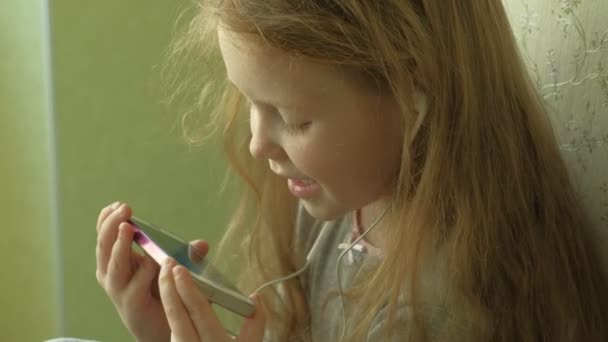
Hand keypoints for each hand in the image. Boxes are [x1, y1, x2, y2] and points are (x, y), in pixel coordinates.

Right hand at [95, 202, 208, 341]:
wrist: (166, 330)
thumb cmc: (166, 295)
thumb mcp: (175, 269)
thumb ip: (186, 256)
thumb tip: (201, 244)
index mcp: (118, 261)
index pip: (105, 236)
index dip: (107, 220)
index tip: (117, 204)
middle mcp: (113, 275)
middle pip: (104, 246)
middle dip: (111, 225)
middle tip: (124, 208)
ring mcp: (119, 291)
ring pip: (113, 266)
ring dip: (120, 246)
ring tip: (128, 227)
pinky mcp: (131, 305)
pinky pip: (134, 286)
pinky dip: (142, 273)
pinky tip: (151, 262)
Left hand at [158, 258, 265, 341]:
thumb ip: (255, 325)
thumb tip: (257, 297)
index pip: (197, 312)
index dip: (187, 289)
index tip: (179, 269)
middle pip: (177, 314)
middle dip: (168, 286)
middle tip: (165, 263)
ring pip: (171, 321)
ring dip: (167, 297)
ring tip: (165, 275)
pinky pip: (172, 330)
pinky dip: (171, 311)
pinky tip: (170, 296)